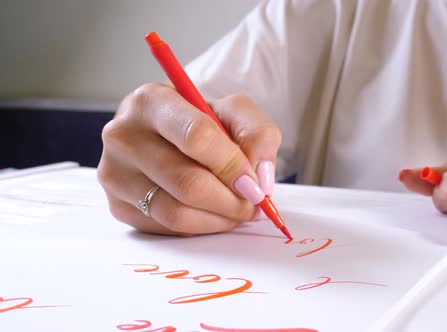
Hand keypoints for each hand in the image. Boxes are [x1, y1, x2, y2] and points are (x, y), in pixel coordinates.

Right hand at [98, 83, 280, 235]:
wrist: (167, 136)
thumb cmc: (201, 121)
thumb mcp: (234, 112)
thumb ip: (259, 135)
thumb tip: (260, 180)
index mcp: (151, 101)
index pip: (196, 137)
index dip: (233, 166)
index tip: (256, 184)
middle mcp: (123, 135)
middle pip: (188, 183)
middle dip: (231, 201)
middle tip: (253, 204)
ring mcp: (114, 173)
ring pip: (177, 213)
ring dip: (219, 219)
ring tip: (238, 210)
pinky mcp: (117, 205)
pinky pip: (167, 229)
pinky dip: (200, 227)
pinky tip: (212, 214)